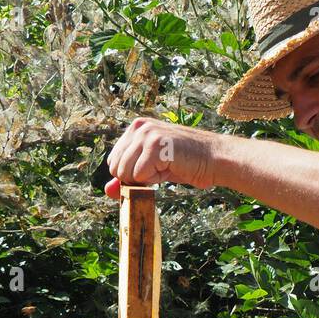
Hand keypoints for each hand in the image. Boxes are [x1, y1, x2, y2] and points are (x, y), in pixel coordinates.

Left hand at [103, 117, 221, 198]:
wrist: (212, 159)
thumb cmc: (184, 164)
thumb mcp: (151, 170)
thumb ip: (127, 177)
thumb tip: (106, 190)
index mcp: (135, 128)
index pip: (113, 162)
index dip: (131, 174)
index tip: (153, 168)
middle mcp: (138, 127)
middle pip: (116, 169)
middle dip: (136, 178)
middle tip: (161, 168)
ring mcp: (146, 134)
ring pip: (125, 173)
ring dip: (146, 178)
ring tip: (166, 167)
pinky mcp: (155, 144)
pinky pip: (140, 175)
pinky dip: (155, 179)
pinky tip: (171, 166)